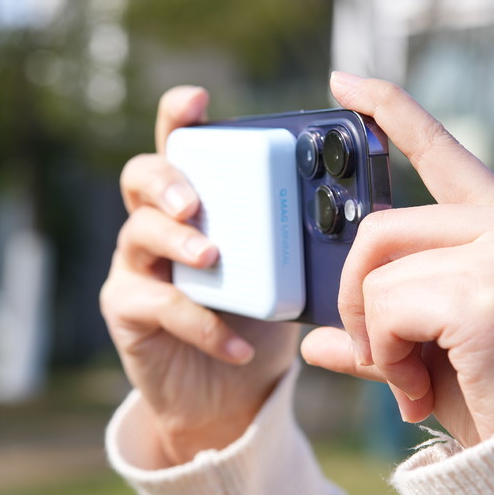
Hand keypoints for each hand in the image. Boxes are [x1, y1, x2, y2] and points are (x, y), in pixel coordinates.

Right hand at [100, 86, 299, 464]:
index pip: (177, 142)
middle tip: (195, 201)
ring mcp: (136, 266)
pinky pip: (158, 307)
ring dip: (178, 243)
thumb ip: (302, 236)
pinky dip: (201, 324)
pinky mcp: (128, 312)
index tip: (197, 100)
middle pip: (139, 176)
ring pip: (138, 234)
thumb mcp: (286, 269)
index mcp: (196, 198)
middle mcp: (157, 222)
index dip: (178, 115)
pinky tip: (238, 345)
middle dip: (167, 180)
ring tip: (211, 258)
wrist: (231, 394)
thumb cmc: (261, 318)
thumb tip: (365, 208)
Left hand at [302, 72, 493, 447]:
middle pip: (378, 229)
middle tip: (374, 352)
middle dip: (356, 299)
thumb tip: (312, 343)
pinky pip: (387, 307)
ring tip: (409, 380)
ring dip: (375, 337)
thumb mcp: (434, 351)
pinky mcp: (487, 292)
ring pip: (378, 274)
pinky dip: (385, 355)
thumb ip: (378, 333)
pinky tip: (418, 389)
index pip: (441, 150)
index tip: (345, 82)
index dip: (389, 110)